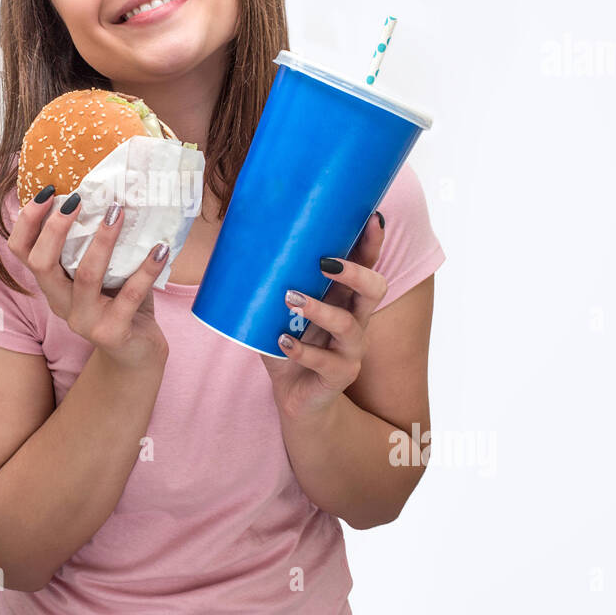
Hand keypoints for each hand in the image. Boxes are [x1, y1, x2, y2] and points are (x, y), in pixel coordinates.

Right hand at [6, 186, 169, 368]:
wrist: (137, 352)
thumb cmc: (119, 301)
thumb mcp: (101, 270)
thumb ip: (94, 241)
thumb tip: (109, 189)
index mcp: (52, 284)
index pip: (20, 251)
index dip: (27, 221)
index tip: (48, 191)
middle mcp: (60, 303)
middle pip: (41, 263)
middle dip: (55, 228)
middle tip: (77, 200)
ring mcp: (84, 321)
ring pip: (86, 275)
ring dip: (103, 240)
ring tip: (118, 212)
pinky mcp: (113, 332)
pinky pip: (130, 295)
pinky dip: (146, 269)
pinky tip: (160, 249)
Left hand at [259, 213, 387, 419]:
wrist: (295, 395)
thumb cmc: (288, 343)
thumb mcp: (278, 310)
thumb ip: (269, 283)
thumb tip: (240, 241)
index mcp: (345, 298)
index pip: (366, 265)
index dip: (372, 244)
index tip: (372, 219)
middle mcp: (356, 320)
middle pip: (375, 289)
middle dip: (355, 272)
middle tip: (324, 262)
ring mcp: (350, 349)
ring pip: (348, 325)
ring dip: (320, 309)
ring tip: (290, 298)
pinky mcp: (339, 375)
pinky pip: (325, 362)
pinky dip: (302, 350)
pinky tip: (282, 341)